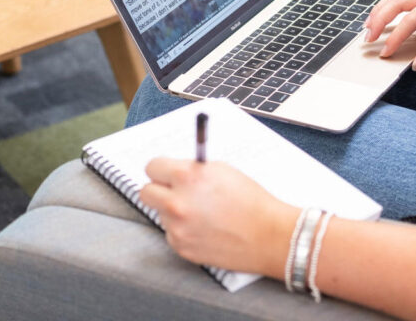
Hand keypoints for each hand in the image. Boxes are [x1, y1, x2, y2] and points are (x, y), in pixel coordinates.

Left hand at [139, 158, 297, 275]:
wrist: (269, 236)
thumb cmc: (251, 201)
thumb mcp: (221, 171)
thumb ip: (192, 169)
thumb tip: (174, 171)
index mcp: (186, 176)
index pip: (152, 167)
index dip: (161, 170)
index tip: (166, 173)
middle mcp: (176, 202)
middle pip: (146, 192)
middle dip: (159, 190)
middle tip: (173, 192)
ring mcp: (177, 227)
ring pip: (161, 214)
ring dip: (174, 212)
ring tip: (202, 214)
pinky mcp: (182, 247)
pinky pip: (172, 234)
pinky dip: (183, 231)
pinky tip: (205, 229)